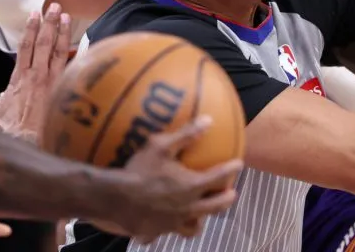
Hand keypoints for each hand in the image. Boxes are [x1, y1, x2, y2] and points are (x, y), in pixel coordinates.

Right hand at [0, 3, 71, 143]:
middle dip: (49, 23)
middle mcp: (37, 75)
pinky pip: (71, 67)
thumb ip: (0, 100)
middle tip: (54, 5)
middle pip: (43, 43)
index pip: (24, 46)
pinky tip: (81, 43)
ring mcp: (53, 82)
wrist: (30, 144)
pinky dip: (76, 53)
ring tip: (66, 16)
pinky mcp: (64, 89)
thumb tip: (2, 96)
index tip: (34, 13)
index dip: (29, 28)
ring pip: (58, 51)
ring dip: (62, 32)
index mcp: (19, 78)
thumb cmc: (12, 131)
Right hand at [105, 116, 243, 242]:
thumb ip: (186, 134)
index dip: (231, 169)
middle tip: (231, 193)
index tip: (239, 164)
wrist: (115, 199)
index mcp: (192, 186)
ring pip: (194, 227)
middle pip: (216, 207)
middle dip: (226, 199)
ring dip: (200, 219)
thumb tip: (208, 120)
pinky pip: (166, 234)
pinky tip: (163, 224)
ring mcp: (173, 222)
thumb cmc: (140, 170)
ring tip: (200, 214)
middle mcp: (188, 207)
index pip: (219, 177)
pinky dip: (167, 229)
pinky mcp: (157, 231)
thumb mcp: (161, 146)